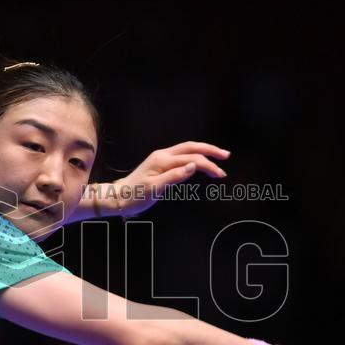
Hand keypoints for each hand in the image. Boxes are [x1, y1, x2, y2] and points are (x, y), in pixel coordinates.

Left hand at [114, 141, 229, 216]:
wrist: (118, 197)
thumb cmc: (135, 196)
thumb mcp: (154, 189)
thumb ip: (174, 176)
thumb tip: (193, 166)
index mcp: (162, 160)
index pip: (191, 159)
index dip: (208, 165)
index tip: (220, 174)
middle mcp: (163, 155)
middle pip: (191, 147)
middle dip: (210, 150)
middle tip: (226, 155)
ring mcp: (161, 158)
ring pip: (187, 149)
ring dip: (204, 152)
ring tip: (219, 158)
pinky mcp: (161, 163)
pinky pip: (182, 155)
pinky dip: (195, 156)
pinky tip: (202, 162)